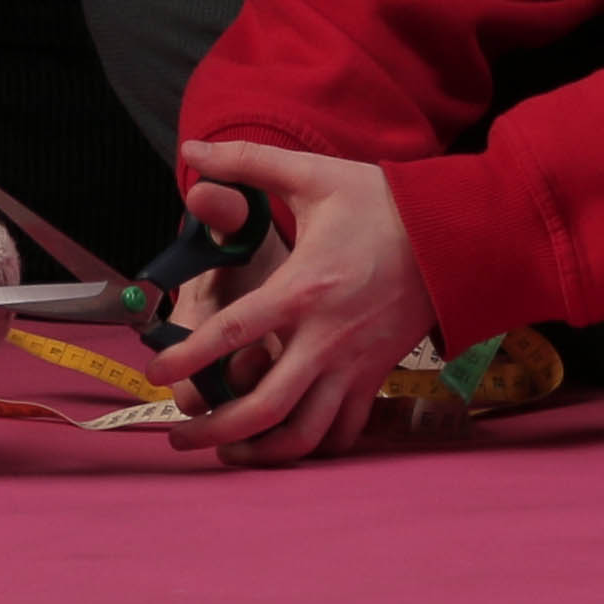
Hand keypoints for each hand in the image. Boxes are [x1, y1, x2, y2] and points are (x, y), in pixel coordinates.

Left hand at [151, 141, 440, 468]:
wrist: (451, 235)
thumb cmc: (378, 202)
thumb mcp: (311, 175)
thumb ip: (246, 162)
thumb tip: (193, 149)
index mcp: (303, 288)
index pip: (234, 332)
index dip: (188, 357)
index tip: (152, 373)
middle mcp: (326, 338)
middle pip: (265, 407)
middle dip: (216, 431)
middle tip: (177, 435)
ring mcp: (354, 366)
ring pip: (305, 435)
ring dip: (261, 453)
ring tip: (226, 453)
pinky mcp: (375, 378)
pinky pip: (342, 432)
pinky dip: (311, 447)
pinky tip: (283, 442)